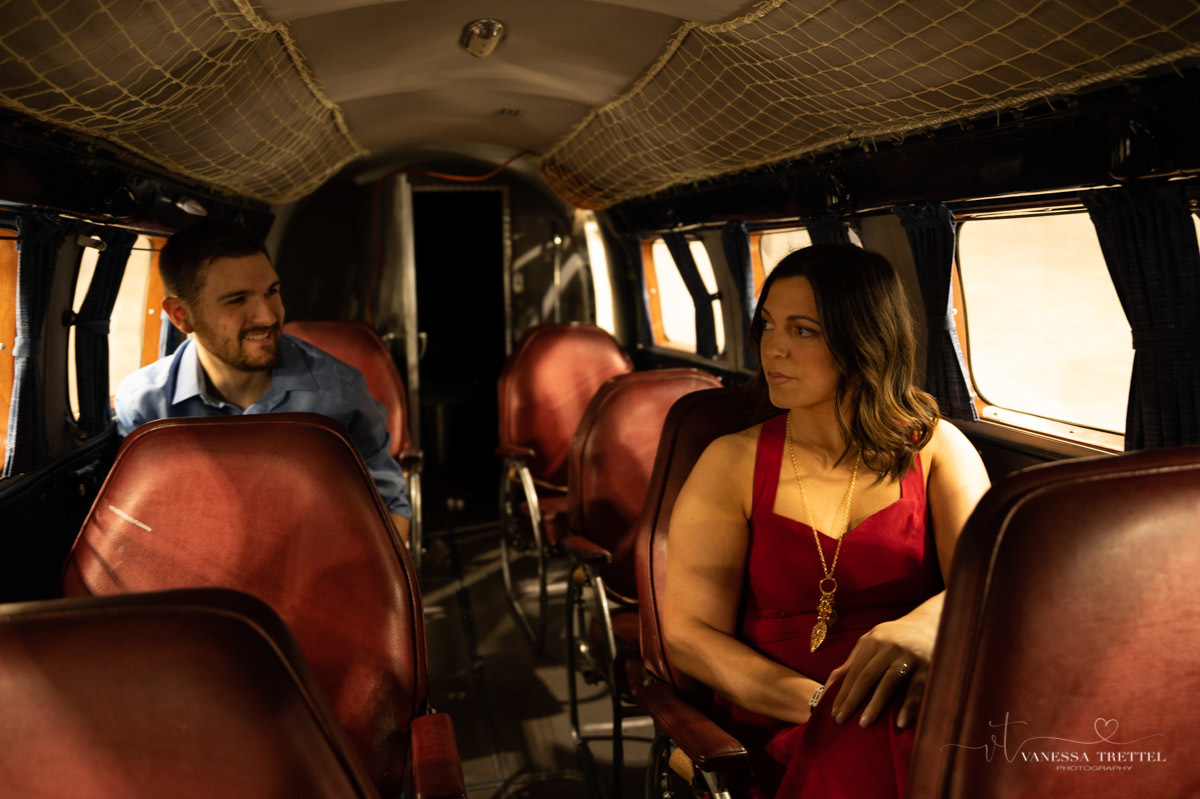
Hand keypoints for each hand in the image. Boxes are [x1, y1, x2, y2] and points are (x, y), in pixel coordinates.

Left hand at [824, 612, 936, 728]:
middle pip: (867, 676)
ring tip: (863, 723)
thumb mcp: (873, 641)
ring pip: (889, 682)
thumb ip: (854, 660)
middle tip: (841, 720)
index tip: (833, 711)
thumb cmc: (895, 637)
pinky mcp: (928, 668)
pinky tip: (900, 723)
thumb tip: (830, 683)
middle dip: (853, 699)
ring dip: (876, 704)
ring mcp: (909, 657)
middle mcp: (890, 647)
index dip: (843, 691)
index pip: (855, 670)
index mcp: (874, 641)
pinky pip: (916, 690)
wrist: (931, 625)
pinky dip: (908, 706)